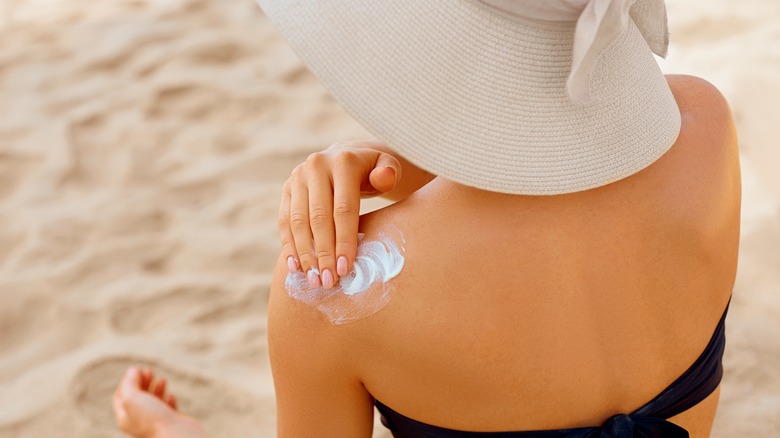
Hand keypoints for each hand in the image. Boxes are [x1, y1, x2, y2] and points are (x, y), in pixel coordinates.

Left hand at [113, 367, 205, 437]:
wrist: (175, 434)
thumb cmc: (151, 417)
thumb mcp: (132, 397)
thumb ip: (130, 382)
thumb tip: (132, 371)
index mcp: (125, 418)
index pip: (120, 397)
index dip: (127, 382)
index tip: (137, 370)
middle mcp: (138, 421)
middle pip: (137, 398)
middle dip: (142, 382)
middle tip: (149, 371)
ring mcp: (155, 422)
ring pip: (153, 402)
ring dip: (156, 388)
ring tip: (162, 379)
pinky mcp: (170, 422)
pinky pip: (167, 409)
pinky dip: (168, 399)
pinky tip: (171, 395)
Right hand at [278, 140, 401, 288]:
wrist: (346, 157)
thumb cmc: (372, 171)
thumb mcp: (387, 167)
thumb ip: (389, 172)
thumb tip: (383, 178)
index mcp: (342, 162)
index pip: (343, 208)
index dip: (344, 240)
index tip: (346, 268)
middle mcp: (316, 166)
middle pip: (318, 217)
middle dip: (323, 253)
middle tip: (329, 281)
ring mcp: (298, 177)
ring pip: (298, 222)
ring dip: (305, 254)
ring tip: (314, 279)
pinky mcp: (286, 189)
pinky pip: (284, 221)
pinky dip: (289, 246)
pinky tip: (295, 267)